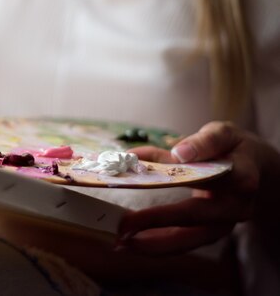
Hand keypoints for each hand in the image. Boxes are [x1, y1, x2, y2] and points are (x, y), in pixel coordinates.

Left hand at [117, 121, 278, 254]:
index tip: (144, 172)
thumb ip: (202, 141)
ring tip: (122, 242)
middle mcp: (236, 206)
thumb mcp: (223, 133)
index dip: (178, 179)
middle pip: (196, 218)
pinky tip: (133, 244)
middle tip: (124, 225)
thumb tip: (178, 152)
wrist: (256, 168)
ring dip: (155, 244)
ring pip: (190, 239)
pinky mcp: (213, 232)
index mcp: (240, 176)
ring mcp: (226, 223)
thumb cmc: (233, 148)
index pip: (209, 178)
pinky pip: (186, 242)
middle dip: (158, 222)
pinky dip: (159, 245)